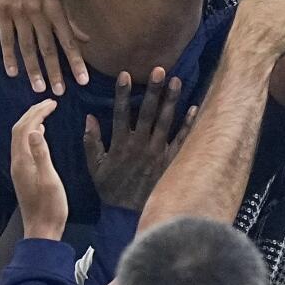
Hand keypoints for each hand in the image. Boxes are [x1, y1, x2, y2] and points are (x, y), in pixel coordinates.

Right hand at [0, 0, 88, 95]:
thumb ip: (69, 17)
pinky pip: (6, 39)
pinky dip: (9, 57)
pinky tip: (13, 73)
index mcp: (55, 5)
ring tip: (39, 88)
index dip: (76, 60)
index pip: (68, 39)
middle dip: (55, 71)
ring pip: (27, 47)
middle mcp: (37, 11)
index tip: (83, 80)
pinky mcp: (1, 12)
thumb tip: (86, 39)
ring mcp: (18, 12)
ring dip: (34, 70)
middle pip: (48, 47)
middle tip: (61, 92)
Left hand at [9, 100, 67, 239]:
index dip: (37, 112)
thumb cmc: (50, 206)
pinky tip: (40, 133)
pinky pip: (23, 145)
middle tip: (49, 103)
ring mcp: (19, 168)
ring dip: (31, 121)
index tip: (53, 103)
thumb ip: (42, 154)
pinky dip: (31, 132)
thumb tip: (34, 129)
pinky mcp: (23, 173)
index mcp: (22, 161)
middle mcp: (16, 161)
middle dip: (32, 113)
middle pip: (19, 130)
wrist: (42, 230)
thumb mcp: (50, 179)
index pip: (25, 128)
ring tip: (46, 112)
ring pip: (20, 137)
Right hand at [83, 68, 196, 211]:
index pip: (121, 113)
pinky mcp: (171, 160)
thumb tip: (88, 117)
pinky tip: (195, 107)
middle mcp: (140, 145)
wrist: (129, 214)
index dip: (122, 93)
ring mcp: (157, 152)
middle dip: (153, 90)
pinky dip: (188, 124)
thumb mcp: (95, 167)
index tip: (125, 74)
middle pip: (147, 112)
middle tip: (159, 69)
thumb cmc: (111, 189)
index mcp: (121, 144)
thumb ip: (91, 142)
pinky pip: (181, 139)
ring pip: (166, 121)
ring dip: (171, 100)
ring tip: (177, 80)